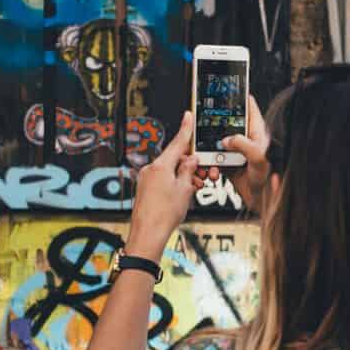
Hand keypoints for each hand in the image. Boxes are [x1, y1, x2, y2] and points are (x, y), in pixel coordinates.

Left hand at [126, 110, 198, 262]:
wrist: (148, 234)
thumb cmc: (164, 214)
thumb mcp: (185, 189)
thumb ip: (189, 170)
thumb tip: (191, 160)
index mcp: (161, 166)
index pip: (177, 142)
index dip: (186, 129)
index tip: (188, 115)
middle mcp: (151, 169)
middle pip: (175, 158)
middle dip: (190, 164)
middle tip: (203, 173)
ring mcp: (147, 179)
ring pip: (171, 170)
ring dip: (184, 176)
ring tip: (193, 188)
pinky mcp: (146, 189)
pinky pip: (164, 179)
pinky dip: (175, 183)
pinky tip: (183, 193)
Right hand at [192, 95, 270, 210]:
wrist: (258, 199)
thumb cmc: (265, 178)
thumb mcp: (258, 158)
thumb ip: (244, 145)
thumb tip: (228, 139)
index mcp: (256, 133)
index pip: (249, 108)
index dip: (240, 97)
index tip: (230, 88)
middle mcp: (245, 139)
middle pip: (227, 122)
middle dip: (215, 125)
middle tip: (206, 124)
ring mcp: (235, 149)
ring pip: (216, 140)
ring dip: (209, 149)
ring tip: (209, 158)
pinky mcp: (227, 160)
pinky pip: (213, 156)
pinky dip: (209, 163)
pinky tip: (212, 170)